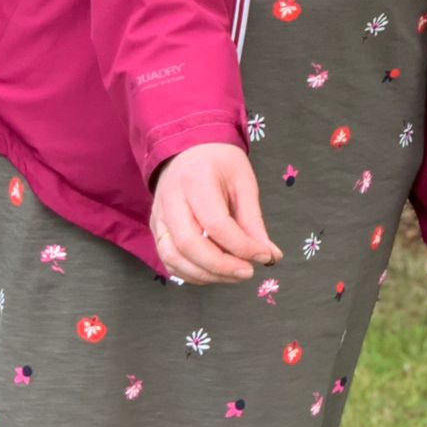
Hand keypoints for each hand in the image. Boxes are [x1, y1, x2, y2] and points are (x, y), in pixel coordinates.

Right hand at [151, 144, 283, 283]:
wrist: (188, 150)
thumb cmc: (219, 164)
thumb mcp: (243, 182)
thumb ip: (253, 221)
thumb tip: (269, 256)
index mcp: (195, 181)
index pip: (216, 223)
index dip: (242, 246)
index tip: (264, 256)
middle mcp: (170, 200)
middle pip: (188, 245)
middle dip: (221, 266)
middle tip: (248, 272)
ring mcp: (159, 216)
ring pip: (173, 257)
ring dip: (206, 275)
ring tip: (234, 275)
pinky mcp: (156, 229)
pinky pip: (169, 260)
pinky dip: (192, 274)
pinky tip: (215, 273)